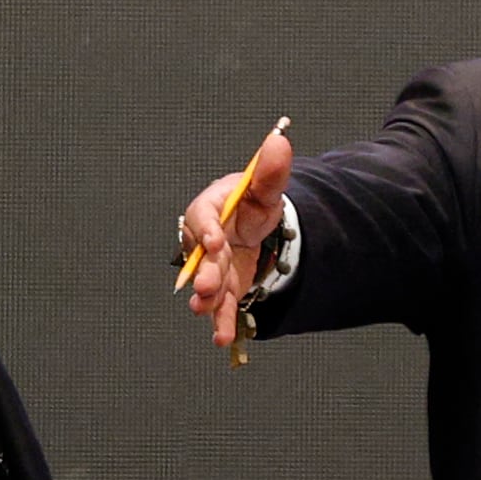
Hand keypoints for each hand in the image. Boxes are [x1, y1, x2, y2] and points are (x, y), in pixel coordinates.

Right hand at [178, 123, 295, 347]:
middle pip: (201, 257)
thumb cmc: (253, 202)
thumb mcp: (265, 187)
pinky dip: (222, 322)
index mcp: (211, 208)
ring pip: (208, 285)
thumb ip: (271, 169)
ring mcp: (213, 266)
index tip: (216, 242)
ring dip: (207, 301)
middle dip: (206, 273)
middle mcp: (206, 240)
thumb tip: (279, 140)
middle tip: (209, 287)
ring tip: (208, 313)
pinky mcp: (224, 288)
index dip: (206, 230)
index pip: (202, 216)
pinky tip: (223, 338)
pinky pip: (221, 306)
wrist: (257, 227)